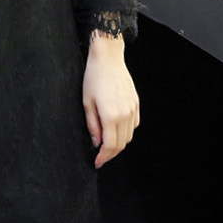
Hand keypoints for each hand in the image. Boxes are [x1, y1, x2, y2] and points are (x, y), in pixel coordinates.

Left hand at [82, 34, 139, 168]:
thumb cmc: (93, 78)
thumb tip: (96, 143)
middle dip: (111, 154)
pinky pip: (133, 125)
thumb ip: (92, 125)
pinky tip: (116, 130)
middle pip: (121, 144)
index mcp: (111, 116)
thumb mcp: (87, 103)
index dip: (104, 157)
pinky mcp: (136, 103)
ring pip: (129, 136)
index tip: (97, 163)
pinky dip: (126, 132)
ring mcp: (132, 109)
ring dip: (119, 144)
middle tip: (101, 157)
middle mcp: (124, 115)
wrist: (108, 58)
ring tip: (107, 145)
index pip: (110, 146)